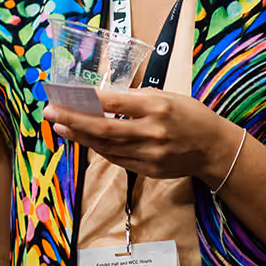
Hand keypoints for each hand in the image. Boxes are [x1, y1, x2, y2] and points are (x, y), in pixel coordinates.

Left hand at [45, 87, 240, 184]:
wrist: (214, 149)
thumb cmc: (190, 116)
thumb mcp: (167, 96)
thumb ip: (137, 98)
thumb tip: (104, 98)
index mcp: (158, 107)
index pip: (116, 103)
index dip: (89, 100)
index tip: (67, 94)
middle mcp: (153, 132)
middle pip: (105, 128)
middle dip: (74, 121)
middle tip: (51, 113)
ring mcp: (150, 154)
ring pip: (107, 147)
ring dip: (80, 137)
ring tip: (60, 126)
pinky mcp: (148, 170)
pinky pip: (117, 159)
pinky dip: (99, 149)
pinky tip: (85, 140)